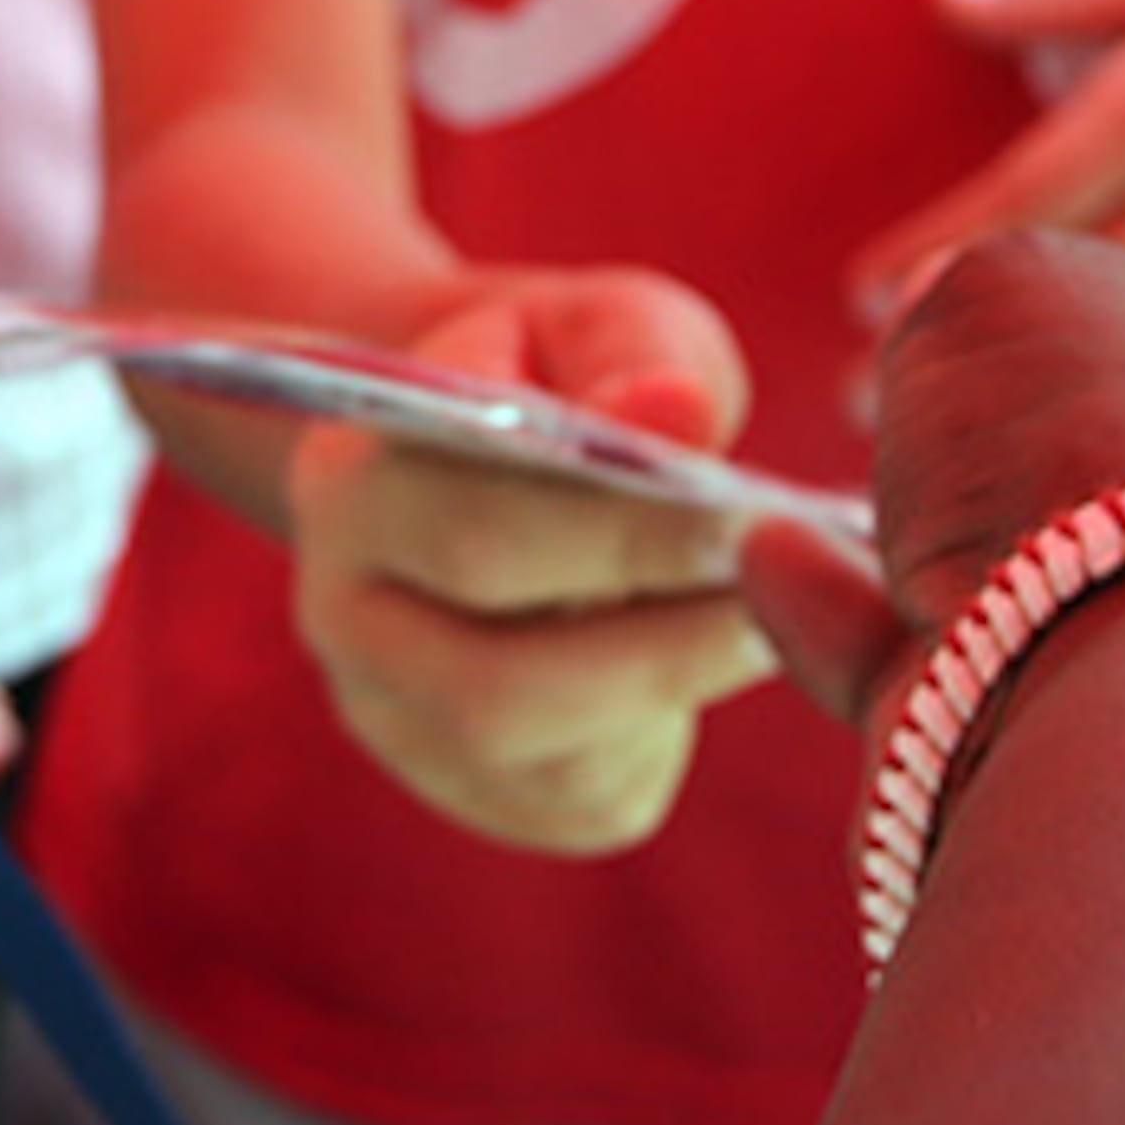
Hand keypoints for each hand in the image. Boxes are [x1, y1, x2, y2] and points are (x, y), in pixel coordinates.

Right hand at [285, 266, 775, 855]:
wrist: (490, 444)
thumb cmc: (561, 370)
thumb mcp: (599, 323)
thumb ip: (639, 359)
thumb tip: (679, 416)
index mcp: (345, 483)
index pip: (472, 536)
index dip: (621, 539)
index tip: (750, 516)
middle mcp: (341, 617)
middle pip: (494, 684)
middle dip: (661, 643)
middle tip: (783, 596)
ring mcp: (397, 719)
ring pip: (550, 758)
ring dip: (671, 690)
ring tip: (756, 614)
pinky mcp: (475, 793)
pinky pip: (587, 800)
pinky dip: (662, 735)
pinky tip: (685, 655)